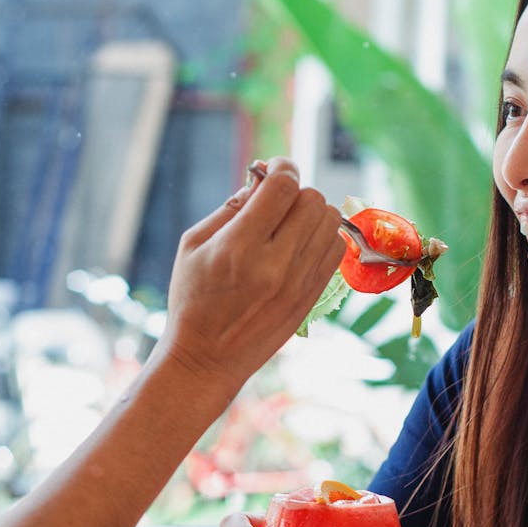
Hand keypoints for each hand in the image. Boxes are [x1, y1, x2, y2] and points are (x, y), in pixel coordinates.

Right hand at [158, 157, 344, 394]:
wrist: (206, 359)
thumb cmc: (192, 300)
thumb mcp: (193, 245)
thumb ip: (230, 208)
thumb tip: (261, 180)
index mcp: (240, 247)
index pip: (283, 187)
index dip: (281, 167)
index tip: (273, 167)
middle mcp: (275, 264)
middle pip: (311, 200)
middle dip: (294, 191)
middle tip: (275, 201)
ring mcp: (298, 283)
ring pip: (329, 222)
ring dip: (311, 213)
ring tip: (288, 224)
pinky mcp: (310, 298)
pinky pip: (335, 250)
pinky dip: (322, 237)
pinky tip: (299, 244)